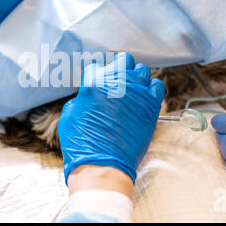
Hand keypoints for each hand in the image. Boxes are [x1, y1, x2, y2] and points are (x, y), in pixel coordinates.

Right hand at [58, 52, 164, 183]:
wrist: (102, 165)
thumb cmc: (82, 144)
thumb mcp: (68, 118)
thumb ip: (79, 101)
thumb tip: (87, 98)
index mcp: (92, 83)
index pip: (96, 67)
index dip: (96, 76)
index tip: (97, 86)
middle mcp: (116, 83)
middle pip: (123, 60)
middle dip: (118, 69)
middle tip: (116, 83)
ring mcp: (136, 93)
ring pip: (142, 70)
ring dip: (135, 78)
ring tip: (131, 91)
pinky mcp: (151, 106)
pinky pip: (157, 86)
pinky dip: (151, 89)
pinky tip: (143, 99)